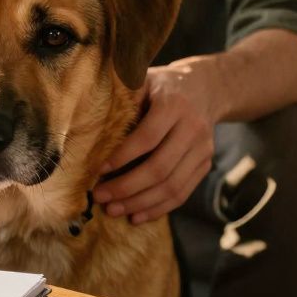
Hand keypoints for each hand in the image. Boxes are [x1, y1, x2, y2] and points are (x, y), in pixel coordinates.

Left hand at [92, 59, 222, 223]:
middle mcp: (193, 129)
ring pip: (172, 186)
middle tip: (99, 197)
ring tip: (113, 210)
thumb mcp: (143, 80)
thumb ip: (123, 97)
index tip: (98, 171)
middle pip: (159, 168)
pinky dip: (159, 208)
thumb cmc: (162, 86)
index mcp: (174, 106)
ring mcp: (203, 150)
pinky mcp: (205, 165)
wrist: (206, 88)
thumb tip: (89, 121)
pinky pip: (183, 193)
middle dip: (126, 187)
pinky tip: (136, 216)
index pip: (146, 138)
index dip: (122, 158)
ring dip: (140, 203)